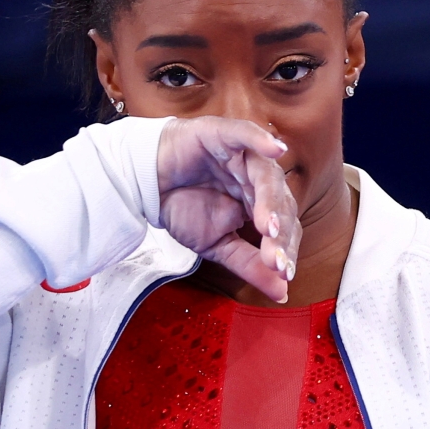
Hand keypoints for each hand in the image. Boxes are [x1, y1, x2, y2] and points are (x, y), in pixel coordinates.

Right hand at [157, 117, 300, 302]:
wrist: (144, 182)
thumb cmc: (182, 206)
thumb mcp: (218, 245)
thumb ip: (250, 265)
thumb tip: (282, 293)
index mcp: (260, 204)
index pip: (284, 227)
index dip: (285, 249)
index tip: (282, 274)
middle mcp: (257, 179)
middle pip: (280, 202)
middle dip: (278, 233)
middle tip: (274, 258)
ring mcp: (243, 155)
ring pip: (266, 175)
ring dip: (269, 200)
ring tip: (267, 225)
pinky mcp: (224, 134)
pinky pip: (246, 134)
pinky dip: (260, 140)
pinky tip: (275, 149)